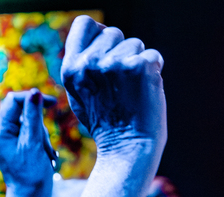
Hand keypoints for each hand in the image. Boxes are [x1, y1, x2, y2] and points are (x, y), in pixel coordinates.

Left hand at [0, 89, 54, 196]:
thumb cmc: (31, 174)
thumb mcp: (34, 142)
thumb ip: (33, 116)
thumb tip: (34, 92)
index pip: (14, 100)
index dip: (33, 98)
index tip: (52, 103)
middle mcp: (0, 134)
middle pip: (24, 111)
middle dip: (39, 124)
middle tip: (43, 145)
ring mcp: (9, 141)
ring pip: (32, 123)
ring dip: (43, 136)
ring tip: (46, 155)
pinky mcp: (18, 147)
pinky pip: (34, 134)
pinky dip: (43, 143)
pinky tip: (47, 158)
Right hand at [62, 16, 165, 159]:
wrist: (125, 146)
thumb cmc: (104, 122)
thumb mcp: (78, 94)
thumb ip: (81, 65)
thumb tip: (94, 33)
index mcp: (71, 69)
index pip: (83, 23)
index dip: (96, 34)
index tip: (102, 51)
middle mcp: (89, 64)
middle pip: (112, 32)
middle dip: (119, 52)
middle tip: (117, 84)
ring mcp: (114, 64)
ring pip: (134, 43)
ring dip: (136, 62)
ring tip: (129, 90)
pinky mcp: (139, 66)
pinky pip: (152, 54)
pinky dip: (153, 70)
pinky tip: (143, 91)